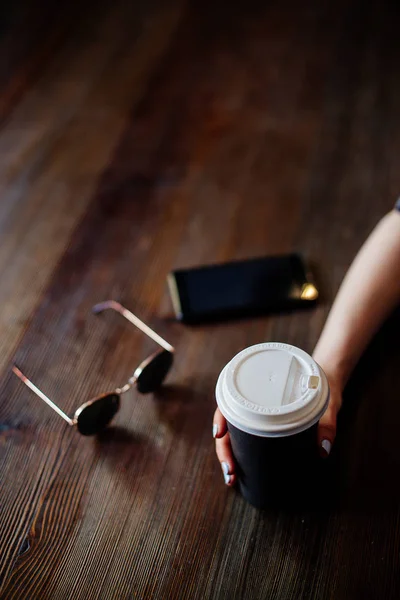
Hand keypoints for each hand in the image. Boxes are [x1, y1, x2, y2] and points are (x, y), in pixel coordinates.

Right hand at [213, 372, 342, 484]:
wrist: (328, 379)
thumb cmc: (324, 384)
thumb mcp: (327, 403)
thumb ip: (327, 424)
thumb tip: (322, 450)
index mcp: (261, 387)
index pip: (232, 400)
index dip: (221, 417)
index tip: (219, 435)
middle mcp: (254, 401)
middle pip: (229, 423)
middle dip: (224, 449)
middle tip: (230, 472)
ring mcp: (259, 414)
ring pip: (234, 433)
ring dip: (229, 455)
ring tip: (232, 477)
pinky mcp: (267, 425)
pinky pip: (246, 436)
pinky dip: (239, 454)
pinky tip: (239, 470)